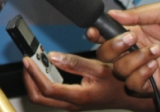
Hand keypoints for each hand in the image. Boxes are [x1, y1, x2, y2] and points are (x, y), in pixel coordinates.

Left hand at [23, 52, 155, 111]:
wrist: (132, 95)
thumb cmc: (119, 83)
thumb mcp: (99, 68)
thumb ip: (75, 63)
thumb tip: (52, 56)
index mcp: (78, 97)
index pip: (47, 89)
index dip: (34, 74)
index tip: (27, 60)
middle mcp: (72, 104)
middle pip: (39, 98)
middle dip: (29, 79)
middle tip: (27, 62)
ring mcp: (71, 103)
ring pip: (43, 98)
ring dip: (34, 80)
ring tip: (32, 63)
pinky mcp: (71, 99)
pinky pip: (50, 94)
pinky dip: (42, 82)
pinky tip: (43, 68)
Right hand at [93, 1, 159, 92]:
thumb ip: (138, 14)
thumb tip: (113, 14)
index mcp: (133, 30)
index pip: (105, 33)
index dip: (96, 33)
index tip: (94, 32)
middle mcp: (134, 49)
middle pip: (104, 54)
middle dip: (111, 47)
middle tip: (131, 39)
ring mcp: (142, 66)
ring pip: (118, 70)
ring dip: (133, 60)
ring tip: (155, 51)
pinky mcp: (154, 81)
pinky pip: (134, 84)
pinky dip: (140, 75)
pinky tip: (154, 66)